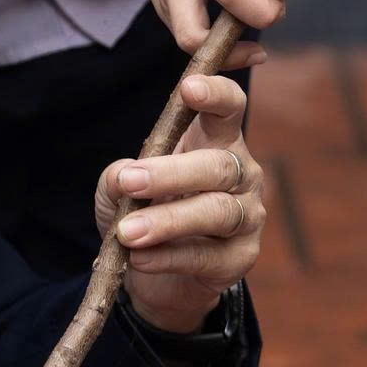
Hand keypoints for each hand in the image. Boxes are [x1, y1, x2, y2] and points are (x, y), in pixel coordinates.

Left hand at [94, 74, 263, 336]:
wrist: (161, 278)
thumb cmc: (145, 214)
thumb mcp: (121, 190)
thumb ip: (118, 178)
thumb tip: (121, 176)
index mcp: (217, 141)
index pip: (229, 108)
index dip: (216, 93)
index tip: (189, 88)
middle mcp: (242, 174)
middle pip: (219, 165)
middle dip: (171, 173)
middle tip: (130, 181)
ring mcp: (248, 216)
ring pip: (217, 211)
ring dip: (168, 220)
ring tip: (127, 232)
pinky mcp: (241, 259)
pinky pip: (207, 256)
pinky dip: (168, 257)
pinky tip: (138, 257)